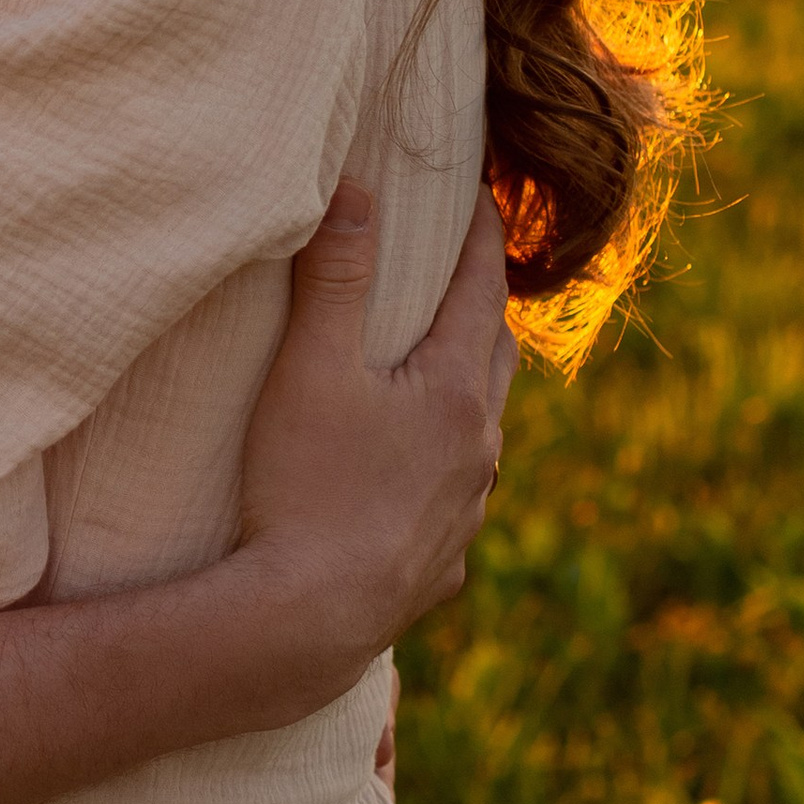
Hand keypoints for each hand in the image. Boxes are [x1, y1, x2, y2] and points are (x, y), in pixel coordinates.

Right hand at [237, 181, 514, 669]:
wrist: (308, 619)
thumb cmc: (305, 485)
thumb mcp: (310, 367)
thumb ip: (334, 274)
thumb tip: (355, 185)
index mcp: (458, 392)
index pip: (482, 289)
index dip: (483, 234)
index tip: (484, 192)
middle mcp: (480, 451)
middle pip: (497, 360)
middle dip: (483, 312)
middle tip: (463, 278)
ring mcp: (466, 514)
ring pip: (482, 437)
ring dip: (465, 397)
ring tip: (434, 379)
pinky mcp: (441, 566)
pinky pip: (453, 505)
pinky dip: (440, 475)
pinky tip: (409, 487)